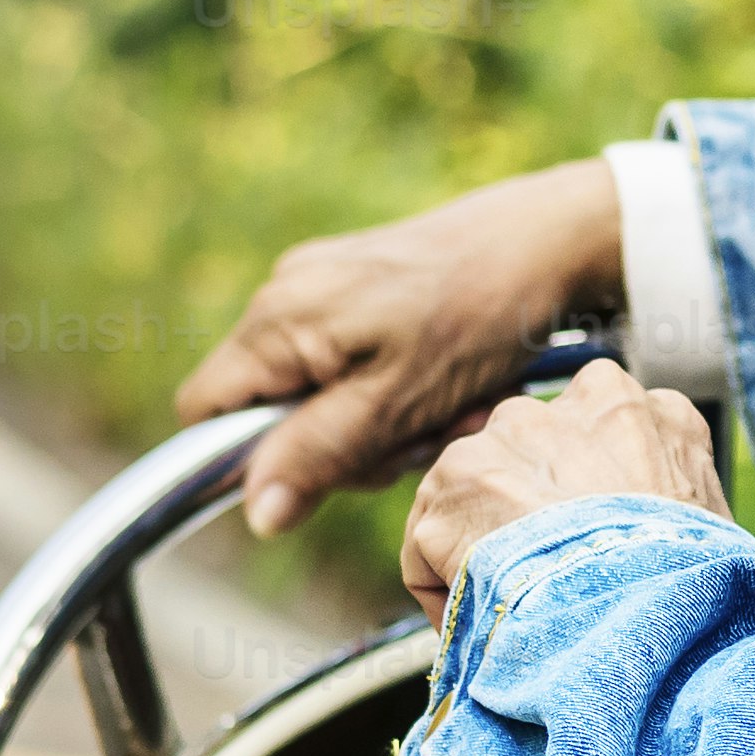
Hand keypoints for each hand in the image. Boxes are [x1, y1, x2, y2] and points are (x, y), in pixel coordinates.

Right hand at [176, 162, 626, 539]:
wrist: (548, 240)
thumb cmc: (476, 319)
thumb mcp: (394, 405)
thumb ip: (317, 457)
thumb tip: (255, 515)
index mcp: (276, 321)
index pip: (206, 412)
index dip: (249, 457)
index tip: (324, 470)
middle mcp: (285, 294)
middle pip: (270, 410)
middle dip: (342, 444)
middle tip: (414, 438)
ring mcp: (323, 285)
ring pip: (322, 393)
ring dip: (383, 422)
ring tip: (448, 406)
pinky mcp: (362, 284)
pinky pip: (356, 362)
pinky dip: (401, 388)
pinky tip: (453, 383)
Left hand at [403, 361, 727, 613]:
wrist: (648, 608)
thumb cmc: (691, 582)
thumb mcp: (704, 518)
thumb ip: (660, 498)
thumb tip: (635, 539)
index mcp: (641, 409)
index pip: (592, 434)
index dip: (584, 500)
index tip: (587, 545)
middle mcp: (572, 404)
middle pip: (526, 456)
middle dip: (524, 510)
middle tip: (545, 576)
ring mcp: (509, 435)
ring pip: (472, 497)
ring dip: (482, 547)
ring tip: (512, 604)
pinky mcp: (456, 480)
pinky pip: (429, 550)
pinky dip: (444, 590)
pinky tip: (482, 622)